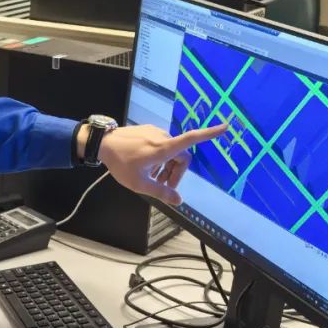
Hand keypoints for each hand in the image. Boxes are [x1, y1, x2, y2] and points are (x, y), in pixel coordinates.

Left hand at [95, 123, 227, 204]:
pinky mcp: (147, 130)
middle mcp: (162, 137)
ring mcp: (154, 132)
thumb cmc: (121, 164)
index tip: (226, 126)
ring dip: (166, 166)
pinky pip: (160, 144)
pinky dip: (159, 157)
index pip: (191, 139)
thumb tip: (179, 201)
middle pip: (180, 156)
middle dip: (175, 173)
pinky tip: (145, 166)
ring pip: (170, 152)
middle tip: (163, 186)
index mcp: (164, 148)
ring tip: (152, 178)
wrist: (102, 144)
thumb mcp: (139, 183)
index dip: (209, 134)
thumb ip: (161, 192)